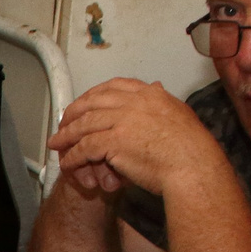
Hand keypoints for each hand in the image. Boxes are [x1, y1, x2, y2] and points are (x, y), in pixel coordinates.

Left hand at [46, 78, 226, 200]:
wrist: (194, 166)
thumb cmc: (191, 147)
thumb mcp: (179, 112)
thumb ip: (162, 99)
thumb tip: (155, 86)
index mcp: (148, 94)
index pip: (112, 86)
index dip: (93, 95)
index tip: (83, 103)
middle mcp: (133, 102)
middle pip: (92, 102)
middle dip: (73, 113)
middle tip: (63, 123)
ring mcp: (122, 120)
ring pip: (83, 124)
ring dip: (66, 136)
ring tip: (56, 144)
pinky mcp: (114, 142)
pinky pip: (85, 148)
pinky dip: (74, 156)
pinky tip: (68, 163)